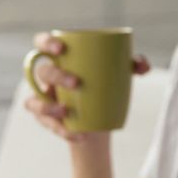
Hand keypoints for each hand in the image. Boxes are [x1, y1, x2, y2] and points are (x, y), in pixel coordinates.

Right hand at [25, 32, 150, 142]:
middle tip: (76, 83)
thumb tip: (143, 65)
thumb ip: (133, 64)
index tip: (61, 49)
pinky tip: (77, 134)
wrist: (100, 118)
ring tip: (67, 112)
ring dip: (48, 107)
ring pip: (34, 101)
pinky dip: (60, 130)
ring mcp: (43, 99)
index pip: (43, 43)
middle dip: (56, 76)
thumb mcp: (120, 73)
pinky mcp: (45, 119)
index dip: (46, 43)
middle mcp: (46, 77)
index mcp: (59, 58)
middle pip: (42, 71)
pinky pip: (46, 124)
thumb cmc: (105, 86)